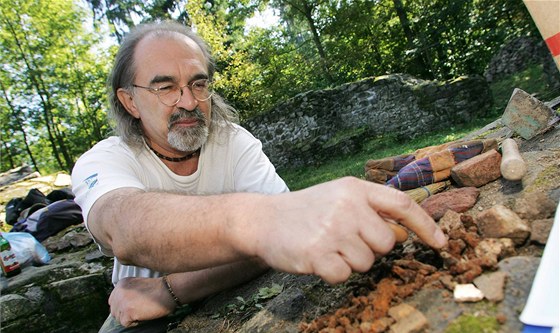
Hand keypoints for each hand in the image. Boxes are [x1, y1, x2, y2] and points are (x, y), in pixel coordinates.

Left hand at [108, 276, 174, 326]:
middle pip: (114, 310)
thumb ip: (127, 292)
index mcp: (121, 284)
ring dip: (129, 318)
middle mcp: (119, 291)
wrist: (167, 291)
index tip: (132, 306)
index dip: (122, 306)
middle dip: (124, 313)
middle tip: (137, 310)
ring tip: (141, 311)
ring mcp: (122, 301)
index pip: (113, 301)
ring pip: (118, 318)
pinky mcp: (128, 311)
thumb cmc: (157, 288)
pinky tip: (143, 315)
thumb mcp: (137, 284)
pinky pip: (125, 323)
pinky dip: (134, 322)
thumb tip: (121, 306)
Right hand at [251, 177, 445, 284]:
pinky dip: (333, 273)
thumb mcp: (339, 197)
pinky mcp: (318, 254)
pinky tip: (316, 257)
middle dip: (371, 248)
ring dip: (350, 261)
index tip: (441, 243)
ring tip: (327, 245)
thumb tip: (405, 233)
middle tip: (344, 239)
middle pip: (387, 242)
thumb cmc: (306, 210)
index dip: (426, 225)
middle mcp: (347, 206)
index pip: (402, 205)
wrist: (263, 219)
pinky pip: (344, 275)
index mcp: (354, 189)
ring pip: (367, 262)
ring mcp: (332, 230)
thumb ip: (371, 210)